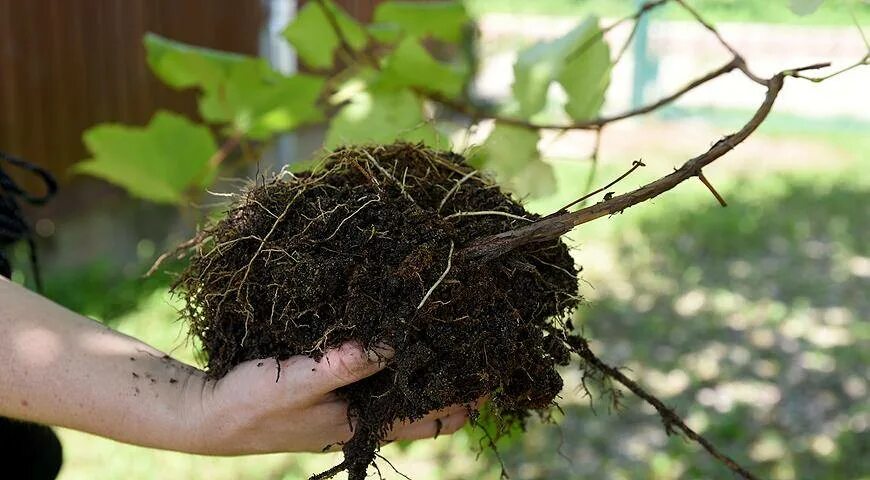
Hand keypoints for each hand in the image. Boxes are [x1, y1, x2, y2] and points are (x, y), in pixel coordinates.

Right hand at [184, 342, 470, 454]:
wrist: (207, 414)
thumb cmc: (249, 405)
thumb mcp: (298, 384)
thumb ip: (345, 366)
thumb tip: (397, 343)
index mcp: (365, 423)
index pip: (436, 415)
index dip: (469, 393)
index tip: (496, 361)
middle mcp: (366, 413)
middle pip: (429, 395)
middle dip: (458, 370)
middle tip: (487, 330)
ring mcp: (351, 397)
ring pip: (407, 377)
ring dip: (430, 355)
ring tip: (456, 317)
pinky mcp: (334, 379)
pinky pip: (380, 363)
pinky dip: (399, 346)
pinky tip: (404, 318)